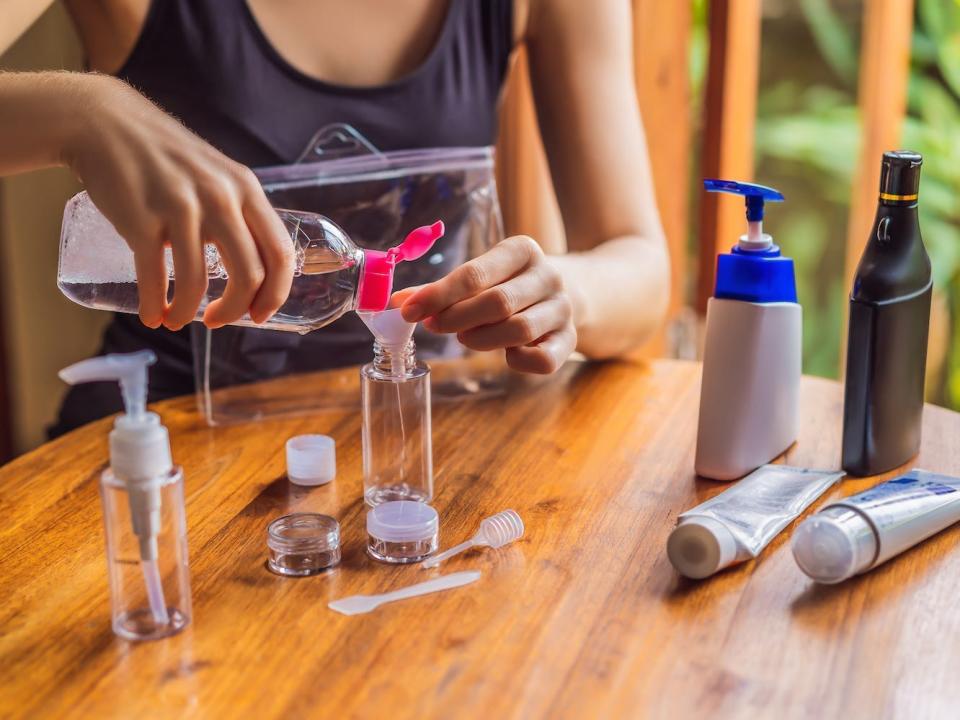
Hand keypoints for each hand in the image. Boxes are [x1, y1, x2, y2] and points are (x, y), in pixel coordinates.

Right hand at [63, 75, 293, 329]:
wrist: (103, 122)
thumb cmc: (164, 157)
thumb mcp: (217, 176)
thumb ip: (237, 214)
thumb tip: (251, 268)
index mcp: (246, 189)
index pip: (280, 253)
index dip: (276, 293)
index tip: (261, 314)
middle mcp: (220, 197)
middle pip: (248, 274)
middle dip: (236, 310)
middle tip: (218, 321)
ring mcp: (180, 207)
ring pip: (197, 283)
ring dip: (187, 313)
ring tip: (175, 320)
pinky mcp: (140, 217)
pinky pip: (154, 277)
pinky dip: (154, 306)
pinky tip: (152, 316)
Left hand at [399, 236, 576, 373]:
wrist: (569, 293)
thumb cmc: (508, 284)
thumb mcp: (481, 275)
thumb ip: (440, 290)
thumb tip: (396, 303)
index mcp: (522, 250)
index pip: (475, 273)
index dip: (438, 295)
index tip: (409, 310)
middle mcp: (548, 276)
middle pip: (497, 302)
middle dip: (457, 319)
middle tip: (435, 326)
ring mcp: (562, 309)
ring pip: (519, 330)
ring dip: (481, 339)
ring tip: (466, 337)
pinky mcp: (570, 340)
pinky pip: (543, 360)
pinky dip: (518, 361)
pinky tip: (505, 354)